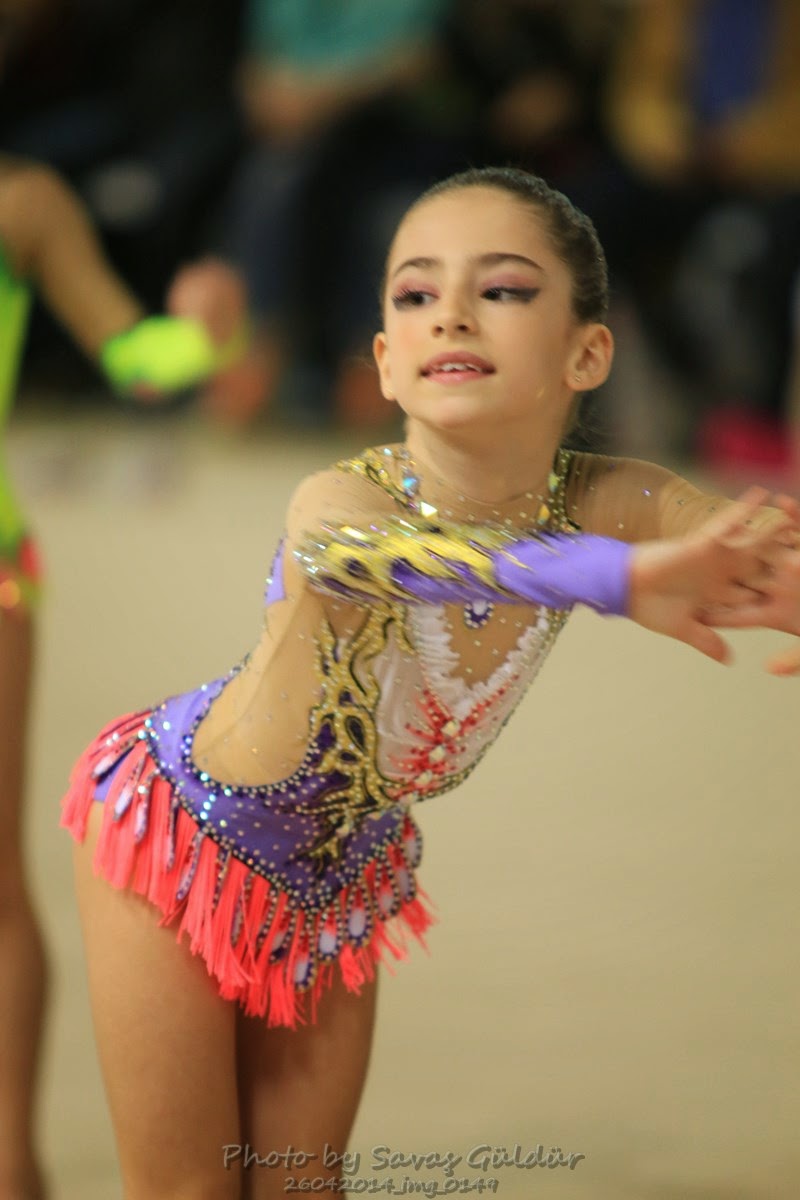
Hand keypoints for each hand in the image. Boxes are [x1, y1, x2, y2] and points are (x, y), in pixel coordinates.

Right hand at [628, 489, 795, 662]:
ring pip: (751, 544)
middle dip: (785, 564)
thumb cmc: (648, 608)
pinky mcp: (702, 543)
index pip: (755, 596)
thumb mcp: (683, 628)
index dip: (779, 597)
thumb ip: (707, 641)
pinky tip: (762, 494)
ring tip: (795, 522)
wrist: (623, 588)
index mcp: (720, 595)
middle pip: (761, 568)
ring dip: (774, 533)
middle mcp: (721, 573)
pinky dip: (743, 509)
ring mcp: (714, 557)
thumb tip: (728, 661)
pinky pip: (727, 523)